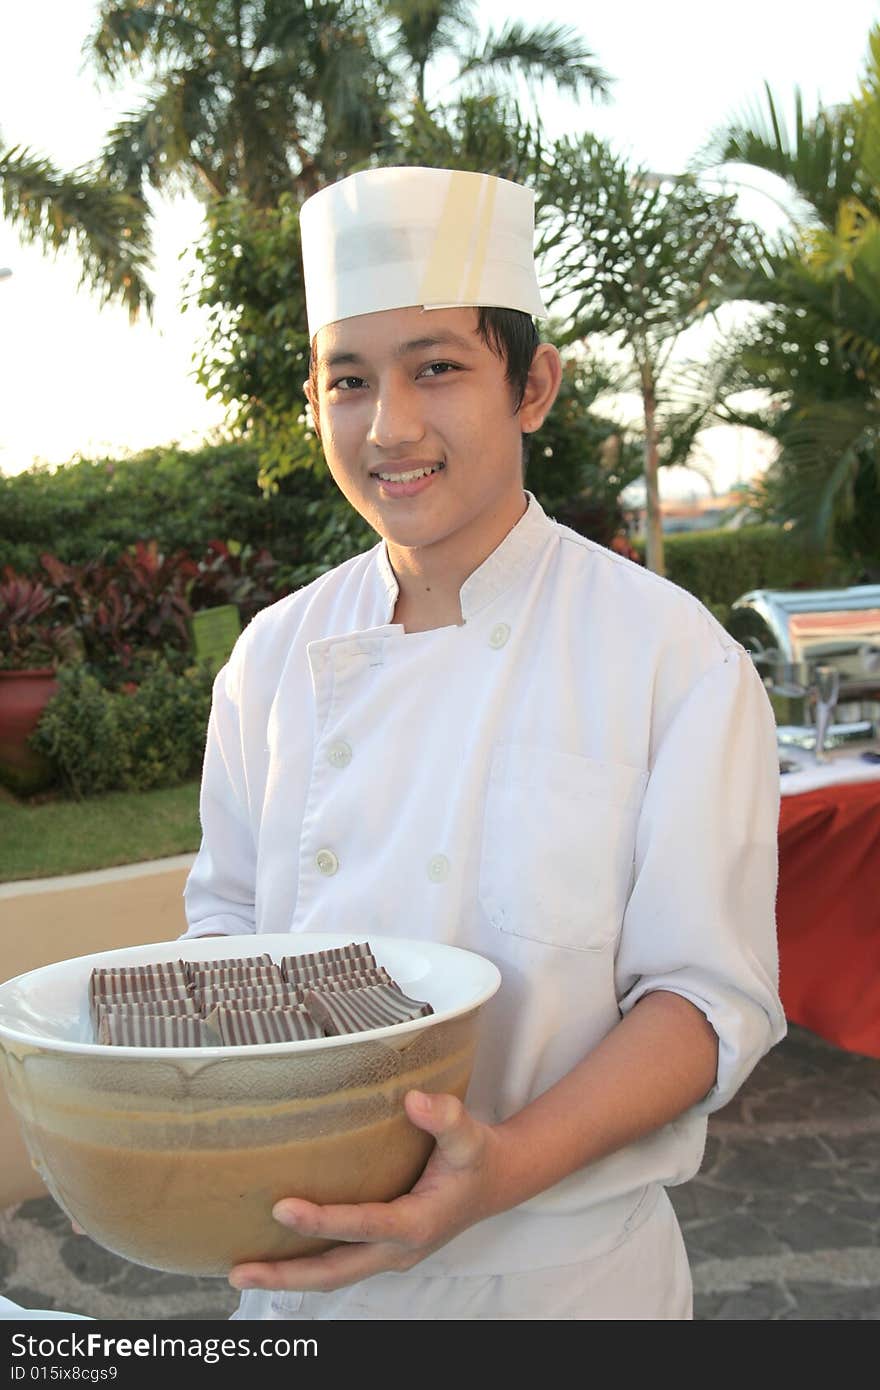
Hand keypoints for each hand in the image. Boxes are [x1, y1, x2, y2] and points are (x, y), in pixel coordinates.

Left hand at [227, 1089, 503, 1293]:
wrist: (494, 1181)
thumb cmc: (477, 1156)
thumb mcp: (469, 1134)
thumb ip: (445, 1117)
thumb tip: (413, 1099)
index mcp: (417, 1224)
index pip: (362, 1225)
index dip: (322, 1220)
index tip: (281, 1208)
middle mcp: (398, 1250)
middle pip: (335, 1272)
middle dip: (286, 1275)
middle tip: (239, 1271)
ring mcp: (387, 1255)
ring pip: (332, 1275)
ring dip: (288, 1276)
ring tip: (241, 1269)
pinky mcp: (380, 1250)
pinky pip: (338, 1263)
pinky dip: (304, 1263)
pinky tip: (273, 1251)